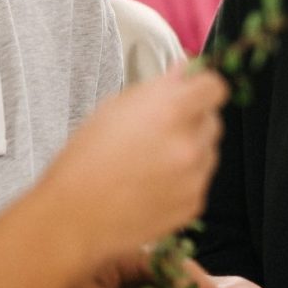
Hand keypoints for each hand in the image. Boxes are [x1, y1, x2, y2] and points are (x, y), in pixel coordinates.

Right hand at [41, 69, 225, 268]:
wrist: (73, 216)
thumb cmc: (85, 159)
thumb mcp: (114, 108)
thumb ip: (158, 88)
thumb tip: (184, 71)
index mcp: (171, 111)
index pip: (214, 88)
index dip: (202, 88)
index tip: (192, 92)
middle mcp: (190, 144)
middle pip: (213, 121)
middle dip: (193, 121)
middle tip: (161, 131)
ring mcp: (195, 177)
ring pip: (208, 152)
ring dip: (190, 151)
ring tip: (151, 162)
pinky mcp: (193, 204)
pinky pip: (199, 182)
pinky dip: (184, 180)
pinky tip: (151, 185)